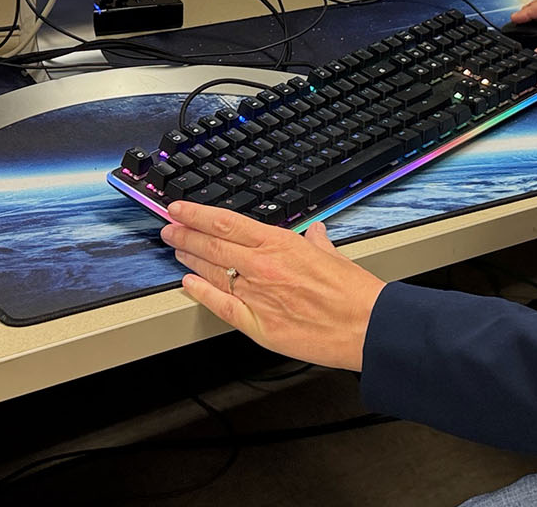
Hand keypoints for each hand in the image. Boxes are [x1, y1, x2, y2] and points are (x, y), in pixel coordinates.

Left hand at [164, 203, 384, 370]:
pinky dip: (201, 293)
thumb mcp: (334, 254)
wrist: (367, 327)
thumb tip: (315, 232)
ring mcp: (257, 296)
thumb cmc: (354, 293)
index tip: (179, 209)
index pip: (226, 222)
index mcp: (280, 244)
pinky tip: (188, 284)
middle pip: (211, 244)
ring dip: (190, 259)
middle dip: (184, 234)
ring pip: (212, 272)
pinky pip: (220, 306)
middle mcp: (262, 267)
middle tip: (169, 228)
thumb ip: (317, 242)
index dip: (196, 214)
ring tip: (177, 250)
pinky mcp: (258, 325)